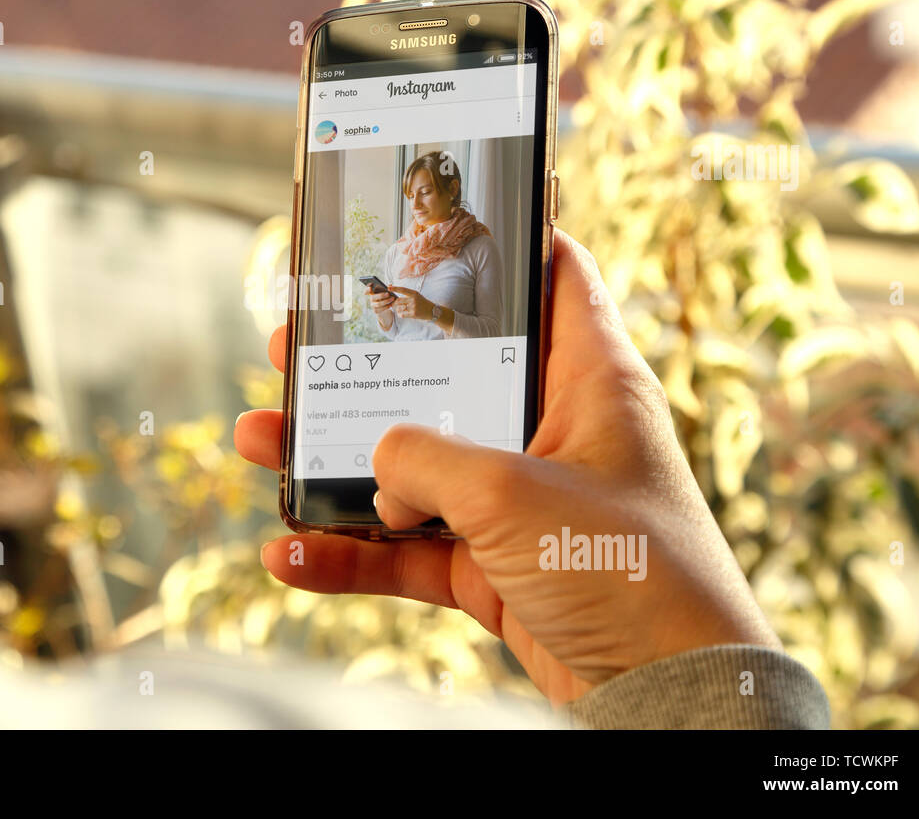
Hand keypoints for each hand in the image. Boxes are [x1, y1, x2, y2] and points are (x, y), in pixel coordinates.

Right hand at [234, 229, 780, 705]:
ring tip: (258, 438)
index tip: (430, 221)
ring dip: (329, 459)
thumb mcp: (510, 493)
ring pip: (408, 465)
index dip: (500, 240)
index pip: (553, 278)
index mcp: (586, 380)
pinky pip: (405, 549)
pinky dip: (348, 554)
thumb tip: (378, 464)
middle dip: (365, 364)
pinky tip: (289, 554)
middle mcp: (549, 431)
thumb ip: (425, 459)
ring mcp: (516, 502)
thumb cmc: (624, 569)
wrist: (660, 696)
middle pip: (444, 375)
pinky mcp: (491, 566)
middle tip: (298, 343)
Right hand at [365, 285, 395, 315]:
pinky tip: (390, 305)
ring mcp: (373, 305)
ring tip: (392, 298)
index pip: (367, 290)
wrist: (386, 307)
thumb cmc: (386, 297)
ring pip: (378, 304)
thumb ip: (387, 288)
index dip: (367, 289)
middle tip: (388, 294)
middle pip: (373, 297)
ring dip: (386, 301)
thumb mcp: (386, 292)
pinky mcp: (376, 311)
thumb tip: (390, 285)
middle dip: (381, 295)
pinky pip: (381, 309)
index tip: (371, 285)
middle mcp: (371, 299)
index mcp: (372, 292)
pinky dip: (386, 307)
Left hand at [385, 285, 431, 320]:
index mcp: (414, 293)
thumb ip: (407, 295)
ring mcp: (414, 307)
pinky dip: (401, 314)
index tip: (388, 287)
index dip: (395, 288)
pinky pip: (402, 314)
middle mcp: (414, 299)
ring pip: (399, 308)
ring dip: (398, 309)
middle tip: (394, 305)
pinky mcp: (414, 314)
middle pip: (398, 300)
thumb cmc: (422, 303)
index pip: (403, 289)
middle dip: (395, 303)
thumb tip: (395, 295)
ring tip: (402, 310)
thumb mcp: (417, 296)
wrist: (432, 311)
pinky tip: (403, 314)